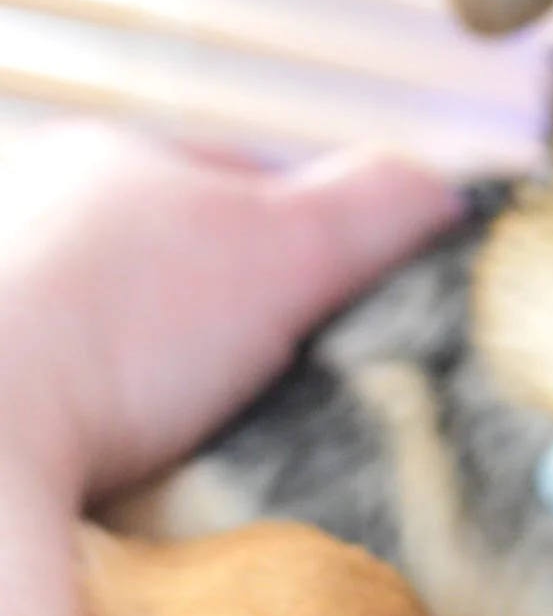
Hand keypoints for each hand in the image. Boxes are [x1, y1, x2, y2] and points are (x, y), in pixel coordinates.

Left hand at [0, 125, 463, 615]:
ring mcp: (2, 289)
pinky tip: (135, 460)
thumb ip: (379, 207)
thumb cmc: (116, 331)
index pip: (242, 180)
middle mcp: (28, 204)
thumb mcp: (290, 249)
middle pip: (173, 252)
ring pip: (113, 325)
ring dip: (160, 370)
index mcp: (108, 155)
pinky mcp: (1, 380)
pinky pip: (69, 390)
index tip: (350, 306)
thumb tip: (445, 192)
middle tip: (288, 379)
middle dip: (229, 308)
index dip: (314, 239)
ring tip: (211, 431)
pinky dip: (104, 418)